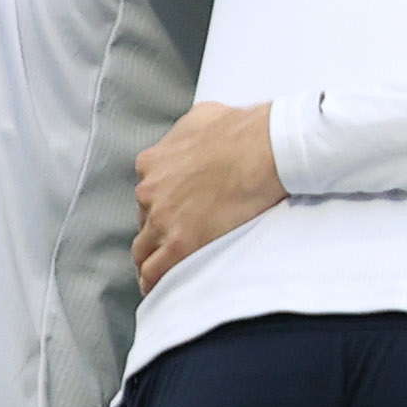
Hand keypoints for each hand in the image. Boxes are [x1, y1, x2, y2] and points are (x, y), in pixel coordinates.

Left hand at [133, 102, 290, 286]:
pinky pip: (156, 271)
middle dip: (154, 232)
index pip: (148, 192)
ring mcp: (162, 219)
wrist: (261, 149)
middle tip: (168, 243)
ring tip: (156, 274)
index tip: (170, 214)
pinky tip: (156, 289)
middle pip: (144, 221)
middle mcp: (150, 191)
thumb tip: (192, 134)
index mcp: (152, 163)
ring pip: (144, 248)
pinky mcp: (180, 243)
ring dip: (149, 260)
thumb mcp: (201, 117)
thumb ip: (185, 132)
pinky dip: (154, 282)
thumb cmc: (240, 130)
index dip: (159, 205)